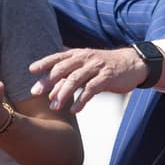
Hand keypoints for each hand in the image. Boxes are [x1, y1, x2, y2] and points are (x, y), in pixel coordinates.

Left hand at [29, 46, 148, 112]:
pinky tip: (74, 110)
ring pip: (75, 80)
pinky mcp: (107, 78)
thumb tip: (49, 94)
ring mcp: (96, 67)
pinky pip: (91, 90)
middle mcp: (86, 58)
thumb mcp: (86, 69)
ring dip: (63, 94)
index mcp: (79, 54)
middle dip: (48, 81)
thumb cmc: (105, 68)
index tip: (31, 70)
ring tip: (54, 107)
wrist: (133, 64)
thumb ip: (68, 78)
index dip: (44, 62)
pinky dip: (81, 100)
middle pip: (63, 68)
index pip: (58, 57)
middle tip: (36, 93)